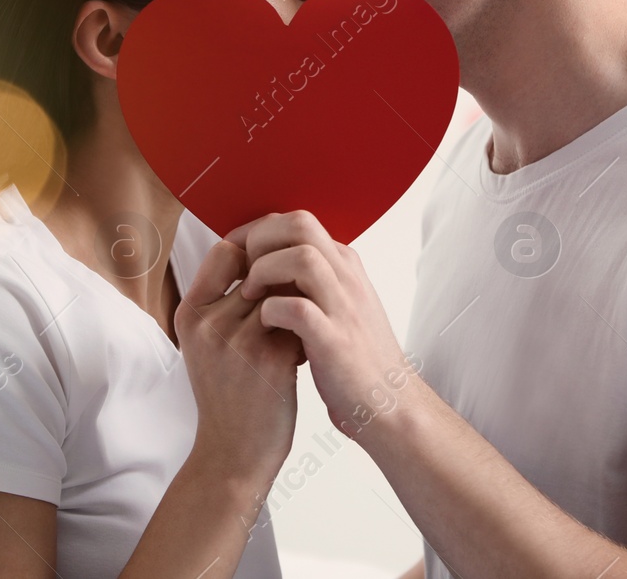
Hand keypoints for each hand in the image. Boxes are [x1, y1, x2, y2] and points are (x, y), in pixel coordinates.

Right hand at [175, 239, 302, 483]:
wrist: (234, 454)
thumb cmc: (227, 395)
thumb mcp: (206, 343)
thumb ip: (223, 299)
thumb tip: (262, 252)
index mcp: (189, 313)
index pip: (225, 250)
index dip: (256, 257)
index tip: (269, 280)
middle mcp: (209, 323)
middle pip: (261, 268)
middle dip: (282, 286)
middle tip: (288, 313)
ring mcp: (238, 340)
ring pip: (284, 291)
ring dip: (297, 305)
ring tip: (294, 333)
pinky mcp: (270, 358)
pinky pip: (301, 318)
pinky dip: (307, 331)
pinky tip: (303, 355)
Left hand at [230, 211, 418, 438]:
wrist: (390, 405)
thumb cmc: (355, 359)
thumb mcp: (339, 306)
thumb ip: (313, 281)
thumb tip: (268, 263)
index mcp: (344, 266)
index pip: (297, 221)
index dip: (258, 232)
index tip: (235, 255)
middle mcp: (346, 277)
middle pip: (300, 224)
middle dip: (260, 241)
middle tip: (242, 272)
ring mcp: (344, 307)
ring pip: (302, 257)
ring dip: (264, 271)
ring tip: (250, 297)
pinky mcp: (336, 341)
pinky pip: (298, 309)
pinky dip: (273, 311)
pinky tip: (266, 325)